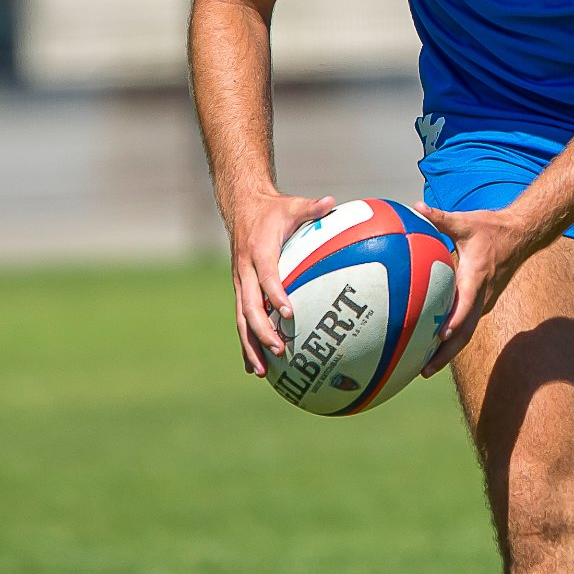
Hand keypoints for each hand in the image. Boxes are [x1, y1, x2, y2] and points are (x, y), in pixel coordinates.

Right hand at [227, 190, 337, 376]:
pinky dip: (247, 343)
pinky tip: (254, 366)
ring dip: (251, 346)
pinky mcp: (240, 291)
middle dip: (262, 332)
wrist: (241, 208)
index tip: (289, 313)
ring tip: (262, 372)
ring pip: (241, 320)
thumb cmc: (273, 210)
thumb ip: (312, 207)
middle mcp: (244, 272)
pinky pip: (241, 321)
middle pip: (249, 307)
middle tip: (279, 351)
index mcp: (258, 252)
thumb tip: (333, 201)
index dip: (275, 295)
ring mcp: (240, 284)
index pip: (266, 277)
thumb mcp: (292, 205)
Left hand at [414, 203, 543, 375]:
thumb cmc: (492, 228)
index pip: (466, 305)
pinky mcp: (483, 303)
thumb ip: (440, 218)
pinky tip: (433, 347)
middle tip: (423, 370)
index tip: (439, 336)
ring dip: (448, 352)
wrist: (521, 236)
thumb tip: (417, 207)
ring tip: (424, 368)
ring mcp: (484, 303)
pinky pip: (467, 326)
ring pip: (466, 334)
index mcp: (477, 278)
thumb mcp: (466, 221)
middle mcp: (482, 297)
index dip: (454, 322)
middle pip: (465, 333)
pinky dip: (453, 340)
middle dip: (445, 354)